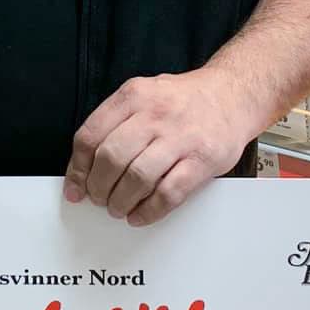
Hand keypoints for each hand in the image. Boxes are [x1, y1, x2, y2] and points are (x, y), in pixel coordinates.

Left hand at [63, 70, 256, 226]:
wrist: (233, 94)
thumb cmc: (184, 101)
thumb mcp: (144, 94)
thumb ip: (115, 123)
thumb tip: (84, 165)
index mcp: (134, 95)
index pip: (91, 135)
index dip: (78, 168)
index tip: (76, 187)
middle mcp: (155, 114)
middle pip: (111, 159)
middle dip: (98, 188)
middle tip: (98, 199)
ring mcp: (181, 137)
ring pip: (137, 178)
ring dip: (121, 201)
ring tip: (118, 207)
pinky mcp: (202, 160)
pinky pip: (168, 193)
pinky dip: (149, 211)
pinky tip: (140, 214)